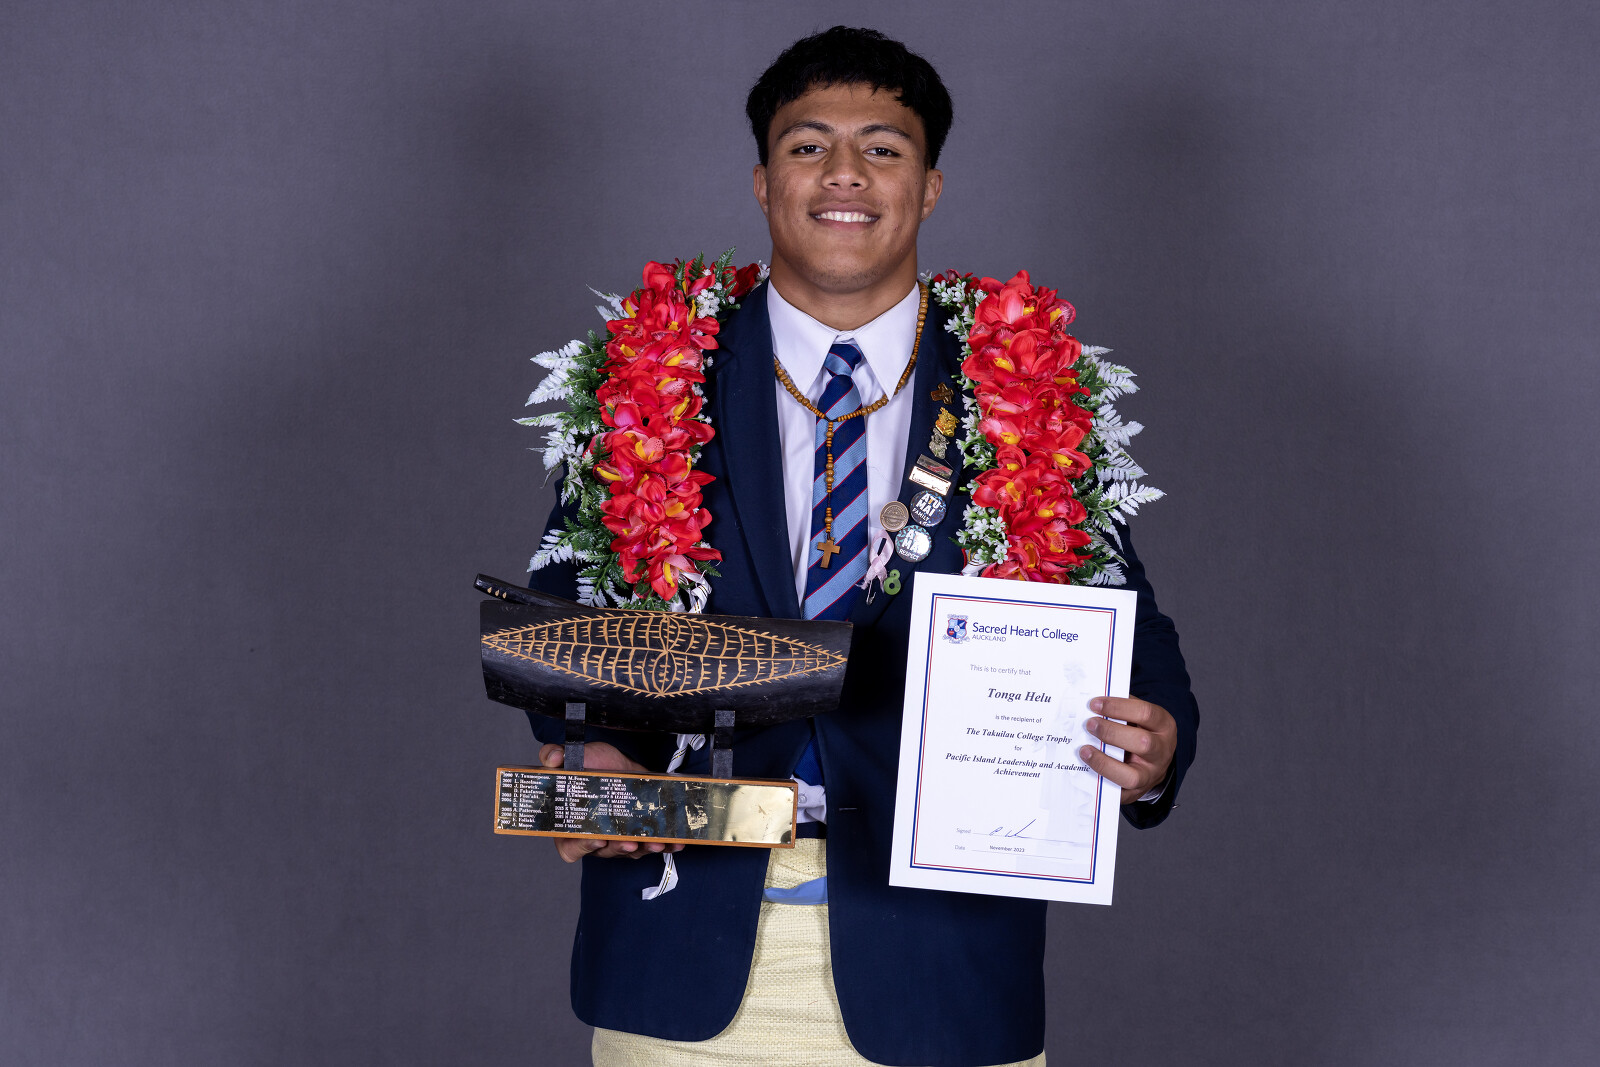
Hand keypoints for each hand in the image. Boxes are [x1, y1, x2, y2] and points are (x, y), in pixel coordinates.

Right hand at [538, 742, 684, 862]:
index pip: (570, 847)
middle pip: (605, 852)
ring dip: (644, 848)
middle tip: (630, 842)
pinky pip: (650, 845)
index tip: (597, 838)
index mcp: (571, 825)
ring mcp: (618, 837)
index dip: (582, 846)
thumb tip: (552, 758)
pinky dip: (665, 845)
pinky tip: (676, 842)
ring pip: (630, 851)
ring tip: (656, 841)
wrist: (618, 762)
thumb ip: (554, 755)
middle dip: (620, 848)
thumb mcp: (572, 755)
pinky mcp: (639, 833)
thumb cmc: (592, 764)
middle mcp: (594, 836)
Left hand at [1078, 696, 1175, 803]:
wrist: (1152, 761)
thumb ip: (1121, 709)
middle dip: (1112, 733)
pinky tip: (1087, 768)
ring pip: (1132, 776)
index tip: (1095, 704)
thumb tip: (1093, 704)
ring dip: (1104, 763)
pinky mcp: (1136, 792)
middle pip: (1143, 743)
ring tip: (1084, 750)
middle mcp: (1162, 752)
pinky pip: (1119, 792)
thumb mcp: (1138, 717)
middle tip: (1090, 725)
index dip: (1118, 707)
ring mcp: (1151, 775)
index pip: (1146, 713)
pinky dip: (1101, 780)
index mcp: (1164, 726)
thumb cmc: (1140, 731)